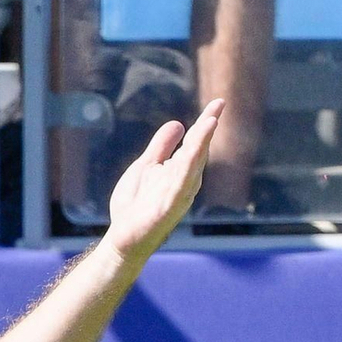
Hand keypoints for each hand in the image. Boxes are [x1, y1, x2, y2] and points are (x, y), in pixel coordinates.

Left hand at [104, 100, 224, 265]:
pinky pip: (181, 184)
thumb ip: (162, 147)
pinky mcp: (169, 207)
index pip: (195, 142)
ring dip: (202, 143)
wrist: (123, 238)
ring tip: (211, 121)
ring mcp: (178, 194)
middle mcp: (184, 181)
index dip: (205, 123)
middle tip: (218, 106)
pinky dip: (188, 168)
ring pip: (193, 165)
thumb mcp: (146, 167)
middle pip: (198, 150)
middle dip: (207, 129)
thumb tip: (179, 123)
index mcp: (179, 170)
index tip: (218, 103)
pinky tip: (193, 153)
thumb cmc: (135, 205)